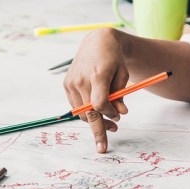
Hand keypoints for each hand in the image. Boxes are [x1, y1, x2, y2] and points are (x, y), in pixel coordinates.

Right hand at [63, 28, 130, 152]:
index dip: (110, 114)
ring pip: (81, 112)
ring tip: (110, 124)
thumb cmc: (114, 59)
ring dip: (93, 121)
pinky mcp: (66, 84)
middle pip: (88, 113)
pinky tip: (97, 112)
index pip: (99, 105)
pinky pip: (75, 105)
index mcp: (97, 75)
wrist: (97, 42)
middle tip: (104, 146)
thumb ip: (121, 95)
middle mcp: (80, 80)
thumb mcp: (123, 74)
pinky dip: (85, 112)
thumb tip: (121, 114)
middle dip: (98, 130)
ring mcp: (71, 82)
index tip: (118, 118)